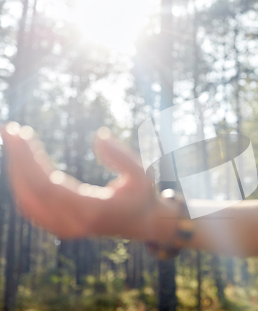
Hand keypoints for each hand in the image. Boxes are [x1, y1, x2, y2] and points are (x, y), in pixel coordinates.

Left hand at [1, 122, 177, 240]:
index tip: (20, 132)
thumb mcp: (143, 173)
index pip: (48, 185)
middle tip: (10, 129)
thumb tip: (99, 136)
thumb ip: (123, 156)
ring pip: (26, 199)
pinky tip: (21, 161)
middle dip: (17, 158)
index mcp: (92, 210)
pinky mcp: (59, 228)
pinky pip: (30, 206)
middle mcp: (73, 223)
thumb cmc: (143, 195)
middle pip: (31, 190)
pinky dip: (21, 182)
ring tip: (15, 140)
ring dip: (16, 169)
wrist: (143, 224)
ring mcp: (64, 229)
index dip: (29, 158)